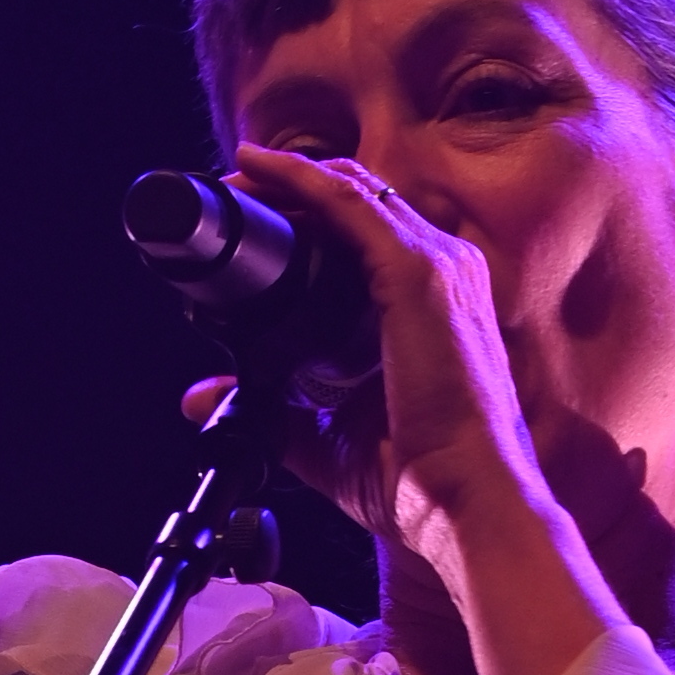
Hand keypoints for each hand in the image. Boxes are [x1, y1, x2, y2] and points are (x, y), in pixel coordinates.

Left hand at [219, 142, 618, 674]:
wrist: (469, 504)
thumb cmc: (421, 483)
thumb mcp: (330, 444)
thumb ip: (275, 414)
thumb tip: (205, 398)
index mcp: (439, 302)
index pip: (376, 232)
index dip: (317, 213)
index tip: (259, 213)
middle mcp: (447, 270)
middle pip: (365, 200)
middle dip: (299, 185)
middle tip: (238, 184)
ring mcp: (438, 266)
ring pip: (355, 190)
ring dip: (293, 175)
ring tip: (240, 169)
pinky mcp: (417, 275)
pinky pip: (349, 206)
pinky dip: (302, 182)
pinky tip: (261, 169)